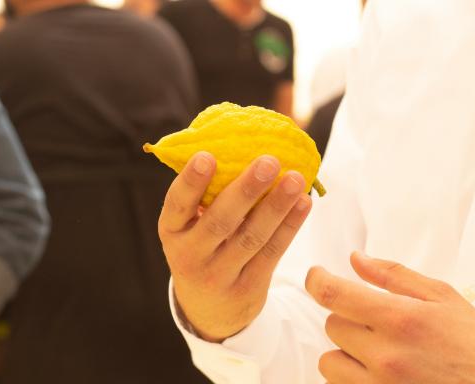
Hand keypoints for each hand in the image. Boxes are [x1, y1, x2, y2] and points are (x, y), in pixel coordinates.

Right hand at [160, 152, 311, 341]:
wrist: (209, 310)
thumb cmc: (201, 247)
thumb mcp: (188, 228)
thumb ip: (204, 196)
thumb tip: (238, 143)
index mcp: (171, 232)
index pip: (176, 205)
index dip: (191, 182)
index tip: (207, 155)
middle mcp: (191, 255)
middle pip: (221, 221)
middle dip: (246, 190)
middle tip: (269, 160)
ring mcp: (220, 275)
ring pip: (252, 238)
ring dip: (277, 206)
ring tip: (296, 178)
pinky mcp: (248, 287)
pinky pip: (272, 253)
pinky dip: (290, 226)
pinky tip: (303, 202)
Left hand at [306, 253, 474, 383]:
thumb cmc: (473, 343)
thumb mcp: (441, 296)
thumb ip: (392, 276)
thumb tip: (355, 259)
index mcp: (399, 318)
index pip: (333, 295)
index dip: (316, 280)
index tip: (317, 276)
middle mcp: (385, 354)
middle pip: (332, 325)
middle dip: (347, 317)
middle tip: (375, 320)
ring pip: (329, 361)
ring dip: (344, 351)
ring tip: (373, 349)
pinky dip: (351, 377)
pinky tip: (375, 370)